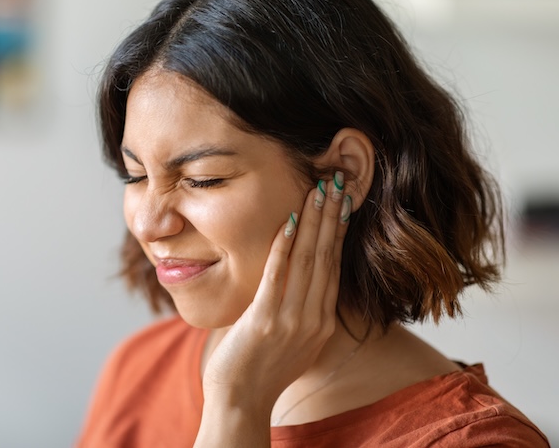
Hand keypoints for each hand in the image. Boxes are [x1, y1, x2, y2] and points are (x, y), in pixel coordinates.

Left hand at [195, 174, 349, 445]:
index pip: (334, 266)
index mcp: (321, 322)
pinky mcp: (264, 321)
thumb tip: (300, 282)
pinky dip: (284, 246)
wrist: (241, 402)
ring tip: (319, 190)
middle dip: (332, 216)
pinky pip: (278, 276)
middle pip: (327, 257)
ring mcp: (291, 320)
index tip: (342, 202)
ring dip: (313, 221)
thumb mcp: (293, 340)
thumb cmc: (260, 369)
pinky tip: (289, 221)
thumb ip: (301, 311)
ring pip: (307, 260)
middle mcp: (313, 319)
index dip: (338, 231)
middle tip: (337, 182)